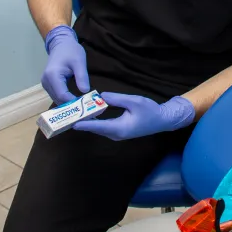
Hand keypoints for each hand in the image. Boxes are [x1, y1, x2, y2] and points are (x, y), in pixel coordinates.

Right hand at [41, 26, 88, 104]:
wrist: (61, 44)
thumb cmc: (71, 51)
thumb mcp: (79, 62)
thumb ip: (82, 77)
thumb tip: (85, 91)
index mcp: (52, 76)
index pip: (62, 95)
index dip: (74, 102)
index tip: (87, 106)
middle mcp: (46, 82)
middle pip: (58, 100)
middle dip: (72, 106)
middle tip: (86, 109)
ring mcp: (46, 84)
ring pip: (57, 99)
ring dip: (68, 105)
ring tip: (83, 107)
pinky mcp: (48, 85)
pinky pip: (57, 96)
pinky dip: (65, 100)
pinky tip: (76, 102)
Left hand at [73, 93, 194, 140]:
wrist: (162, 120)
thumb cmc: (150, 110)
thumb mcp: (134, 101)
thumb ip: (116, 99)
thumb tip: (101, 96)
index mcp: (119, 128)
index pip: (97, 126)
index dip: (84, 124)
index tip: (71, 122)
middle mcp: (115, 134)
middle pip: (95, 128)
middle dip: (82, 122)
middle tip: (69, 114)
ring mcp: (116, 134)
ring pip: (98, 128)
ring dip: (88, 121)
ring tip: (75, 113)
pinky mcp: (118, 131)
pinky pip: (103, 127)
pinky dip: (94, 121)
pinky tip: (88, 114)